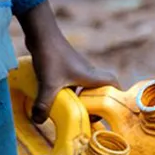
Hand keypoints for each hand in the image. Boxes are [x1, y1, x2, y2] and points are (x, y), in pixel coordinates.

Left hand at [18, 1, 118, 124]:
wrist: (41, 33)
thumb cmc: (51, 55)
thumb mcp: (48, 84)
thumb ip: (44, 104)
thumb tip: (39, 121)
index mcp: (90, 76)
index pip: (113, 83)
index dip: (115, 95)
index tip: (108, 110)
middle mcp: (87, 71)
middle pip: (99, 87)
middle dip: (95, 102)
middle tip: (86, 114)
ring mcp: (76, 67)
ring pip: (84, 85)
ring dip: (80, 96)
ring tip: (70, 109)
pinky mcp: (65, 65)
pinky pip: (72, 81)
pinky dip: (68, 90)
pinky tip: (55, 95)